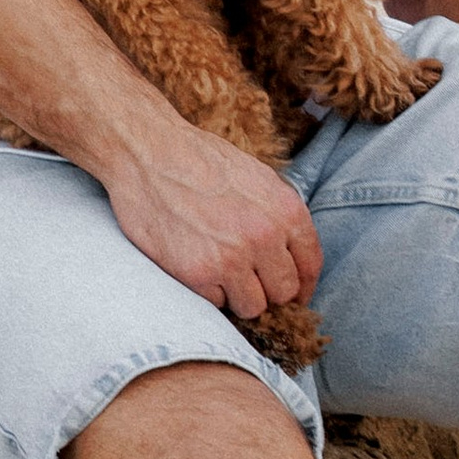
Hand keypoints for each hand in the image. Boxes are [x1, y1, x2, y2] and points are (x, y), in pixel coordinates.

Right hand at [99, 113, 321, 329]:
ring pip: (253, 306)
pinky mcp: (198, 273)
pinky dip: (207, 291)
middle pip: (284, 293)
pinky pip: (216, 303)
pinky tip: (196, 266)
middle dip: (268, 290)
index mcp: (286, 211)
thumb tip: (291, 254)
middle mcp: (264, 237)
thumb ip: (278, 216)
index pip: (310, 266)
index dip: (303, 286)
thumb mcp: (257, 177)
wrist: (148, 152)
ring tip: (220, 272)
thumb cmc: (200, 159)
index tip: (293, 294)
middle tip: (248, 280)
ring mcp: (232, 258)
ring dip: (238, 296)